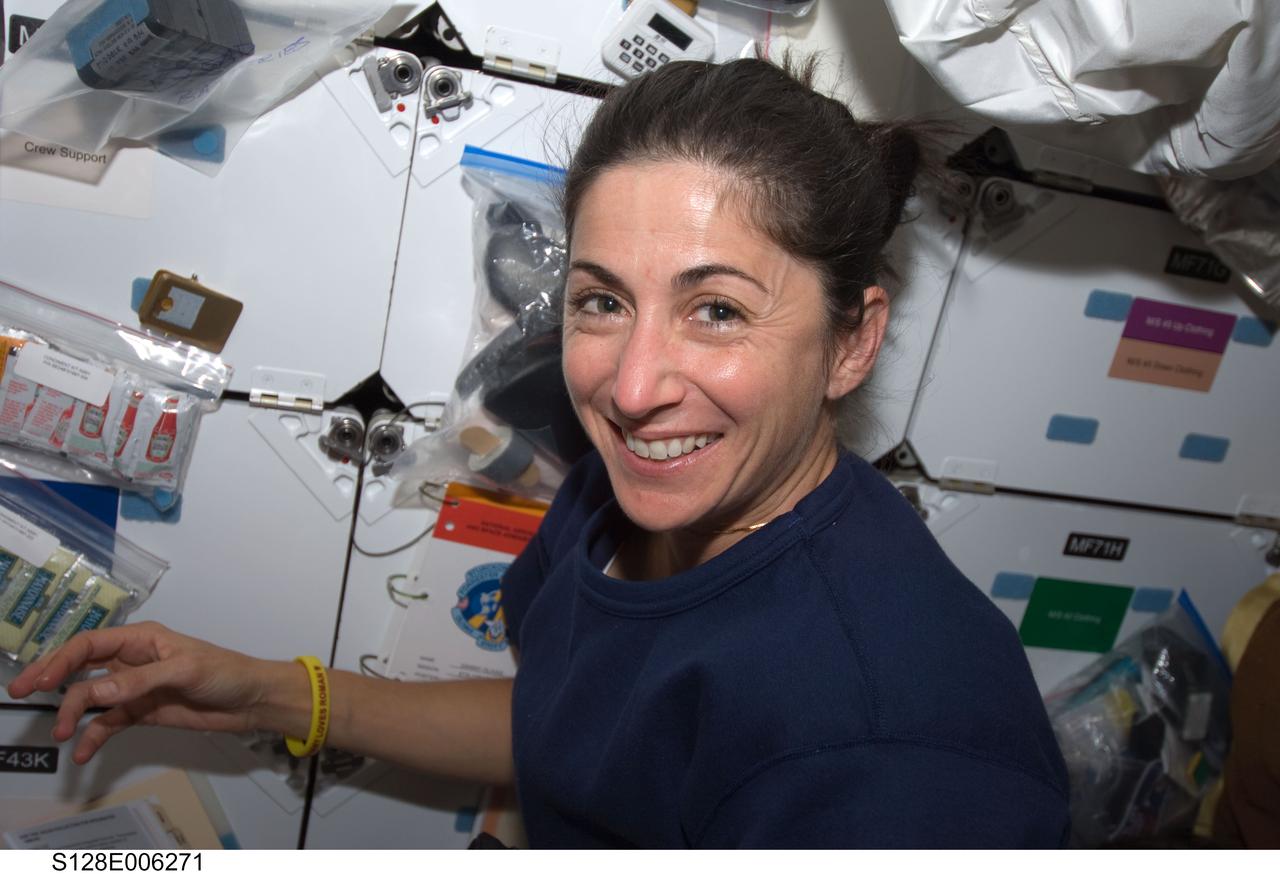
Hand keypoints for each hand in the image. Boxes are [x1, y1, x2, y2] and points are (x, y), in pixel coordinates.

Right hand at [6, 622, 273, 763]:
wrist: (250, 701)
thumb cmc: (224, 672)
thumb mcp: (183, 671)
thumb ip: (138, 681)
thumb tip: (95, 689)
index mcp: (142, 638)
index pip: (90, 644)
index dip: (61, 659)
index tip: (40, 681)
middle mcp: (132, 660)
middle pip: (81, 666)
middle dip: (50, 677)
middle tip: (20, 692)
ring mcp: (134, 687)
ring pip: (91, 696)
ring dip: (72, 712)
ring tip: (60, 734)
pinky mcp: (141, 712)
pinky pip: (108, 722)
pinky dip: (93, 736)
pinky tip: (82, 751)